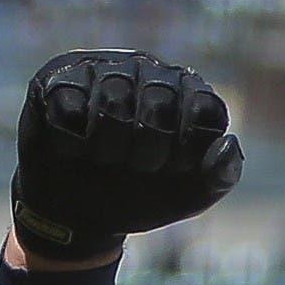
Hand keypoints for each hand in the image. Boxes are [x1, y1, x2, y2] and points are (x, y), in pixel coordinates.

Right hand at [12, 49, 243, 261]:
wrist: (76, 215)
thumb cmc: (138, 195)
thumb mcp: (188, 195)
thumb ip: (222, 175)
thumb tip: (229, 142)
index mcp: (188, 93)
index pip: (204, 108)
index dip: (186, 150)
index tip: (172, 169)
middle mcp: (148, 70)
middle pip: (159, 102)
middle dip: (146, 152)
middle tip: (133, 168)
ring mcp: (101, 69)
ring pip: (112, 102)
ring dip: (106, 149)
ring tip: (101, 159)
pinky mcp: (55, 79)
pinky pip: (68, 106)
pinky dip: (71, 142)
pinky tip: (71, 149)